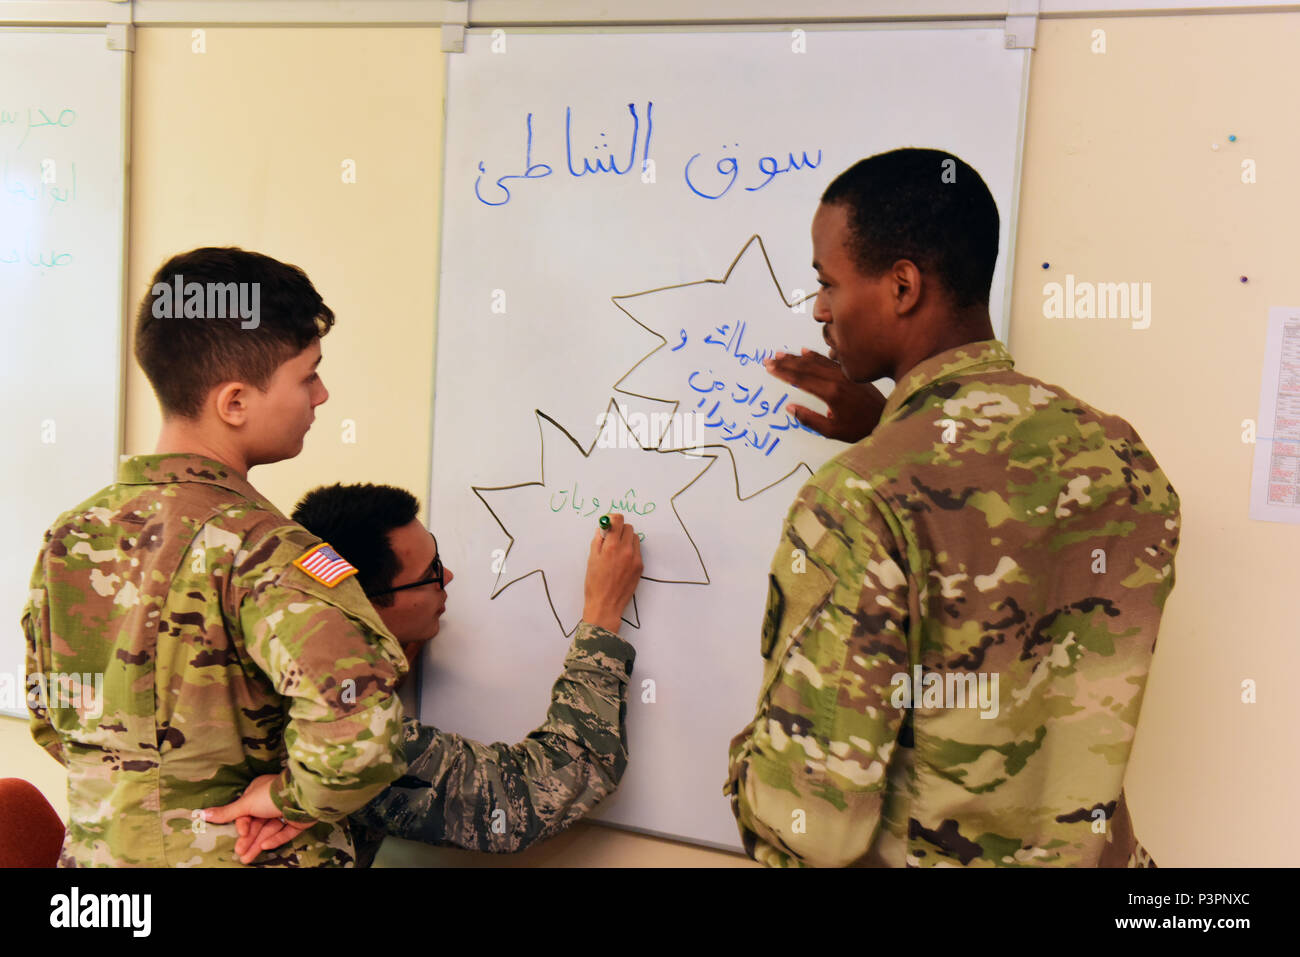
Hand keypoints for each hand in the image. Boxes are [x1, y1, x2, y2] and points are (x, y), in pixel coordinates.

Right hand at [201, 773, 316, 864]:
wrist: (302, 796)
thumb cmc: (271, 795)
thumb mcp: (245, 803)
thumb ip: (227, 812)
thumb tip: (201, 814)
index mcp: (259, 792)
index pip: (246, 812)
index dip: (243, 824)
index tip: (241, 833)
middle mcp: (271, 801)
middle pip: (257, 824)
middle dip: (248, 839)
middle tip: (240, 854)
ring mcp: (285, 810)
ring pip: (269, 830)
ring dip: (257, 843)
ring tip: (246, 859)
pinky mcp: (297, 820)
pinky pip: (284, 832)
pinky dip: (275, 839)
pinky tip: (265, 848)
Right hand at [583, 512, 642, 632]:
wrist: (606, 605)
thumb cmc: (595, 585)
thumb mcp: (591, 560)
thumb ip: (597, 542)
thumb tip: (601, 530)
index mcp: (611, 547)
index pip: (618, 521)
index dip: (613, 518)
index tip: (609, 522)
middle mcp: (626, 551)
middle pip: (628, 527)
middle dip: (619, 529)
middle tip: (611, 537)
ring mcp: (635, 559)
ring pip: (635, 538)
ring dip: (626, 539)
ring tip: (617, 550)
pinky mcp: (640, 567)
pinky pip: (638, 551)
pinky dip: (631, 551)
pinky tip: (621, 561)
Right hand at [764, 348, 886, 442]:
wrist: (885, 418)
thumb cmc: (858, 428)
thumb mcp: (832, 431)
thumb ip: (810, 419)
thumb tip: (790, 407)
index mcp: (831, 393)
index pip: (801, 379)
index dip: (783, 373)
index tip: (769, 368)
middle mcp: (836, 379)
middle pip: (805, 367)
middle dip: (785, 363)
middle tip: (768, 359)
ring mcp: (843, 374)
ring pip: (815, 362)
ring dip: (796, 357)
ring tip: (780, 354)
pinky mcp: (849, 373)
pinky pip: (828, 361)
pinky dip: (815, 355)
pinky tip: (804, 351)